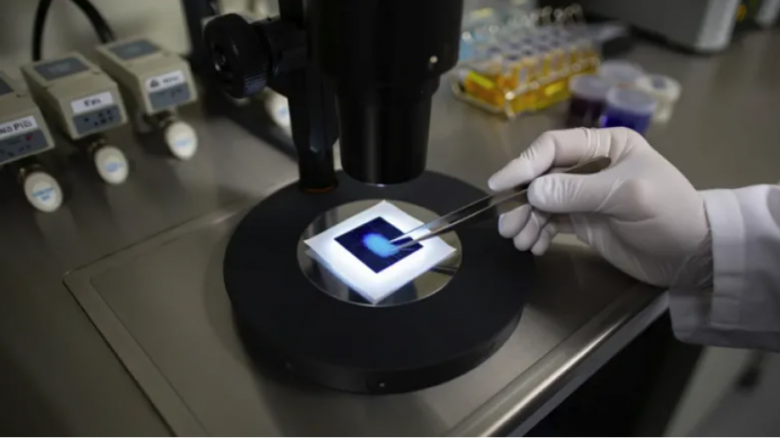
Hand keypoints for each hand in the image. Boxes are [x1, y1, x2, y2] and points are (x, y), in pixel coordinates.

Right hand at [488, 128, 710, 287]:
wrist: (693, 256)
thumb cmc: (668, 214)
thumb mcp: (627, 196)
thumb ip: (578, 191)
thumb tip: (532, 191)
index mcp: (604, 146)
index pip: (553, 147)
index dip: (524, 164)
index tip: (500, 185)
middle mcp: (590, 166)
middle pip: (541, 176)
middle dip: (522, 199)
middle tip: (508, 225)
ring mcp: (585, 195)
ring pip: (542, 201)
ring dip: (527, 220)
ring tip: (520, 241)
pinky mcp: (584, 221)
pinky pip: (550, 222)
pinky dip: (539, 233)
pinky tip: (535, 246)